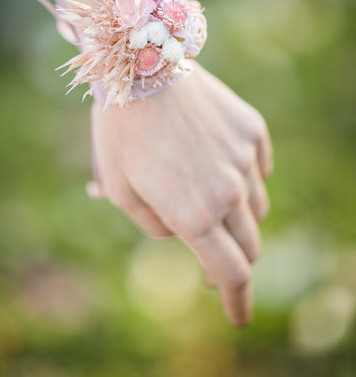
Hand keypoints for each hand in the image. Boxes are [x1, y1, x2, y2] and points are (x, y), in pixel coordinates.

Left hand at [89, 61, 272, 326]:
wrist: (140, 64)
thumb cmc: (121, 130)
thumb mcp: (120, 189)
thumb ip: (156, 225)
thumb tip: (184, 233)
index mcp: (193, 213)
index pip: (231, 273)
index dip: (237, 301)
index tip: (238, 316)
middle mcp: (228, 190)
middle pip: (250, 244)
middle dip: (233, 258)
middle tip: (209, 252)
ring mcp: (245, 157)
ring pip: (256, 207)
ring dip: (236, 215)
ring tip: (203, 192)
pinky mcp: (251, 130)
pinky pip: (260, 167)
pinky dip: (245, 178)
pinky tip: (219, 162)